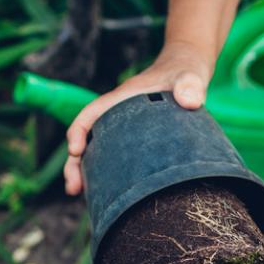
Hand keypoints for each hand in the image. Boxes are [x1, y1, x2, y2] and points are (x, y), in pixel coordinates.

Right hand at [64, 41, 213, 194]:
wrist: (190, 68)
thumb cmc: (186, 68)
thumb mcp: (190, 73)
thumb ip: (191, 84)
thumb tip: (190, 100)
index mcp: (123, 99)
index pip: (92, 114)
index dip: (79, 131)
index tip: (76, 150)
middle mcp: (119, 114)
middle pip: (88, 139)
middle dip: (75, 163)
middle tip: (73, 188)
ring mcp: (126, 128)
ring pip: (99, 152)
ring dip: (87, 173)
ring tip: (79, 195)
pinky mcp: (138, 141)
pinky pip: (117, 158)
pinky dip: (109, 176)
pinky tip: (110, 196)